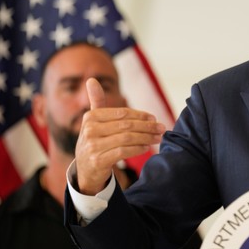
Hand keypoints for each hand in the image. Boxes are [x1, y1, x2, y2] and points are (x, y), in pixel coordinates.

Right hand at [75, 78, 164, 194]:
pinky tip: (147, 147)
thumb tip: (92, 79)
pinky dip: (138, 149)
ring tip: (158, 138)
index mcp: (91, 117)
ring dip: (146, 138)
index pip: (122, 113)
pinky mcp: (98, 161)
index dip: (140, 115)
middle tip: (162, 128)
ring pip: (127, 138)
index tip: (154, 119)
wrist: (85, 169)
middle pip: (126, 125)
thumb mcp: (94, 121)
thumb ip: (97, 101)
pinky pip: (123, 152)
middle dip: (147, 127)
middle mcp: (90, 130)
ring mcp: (93, 146)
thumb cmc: (95, 140)